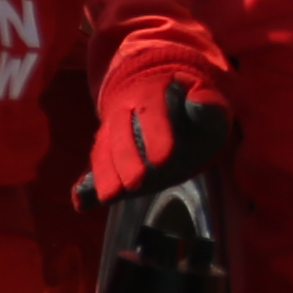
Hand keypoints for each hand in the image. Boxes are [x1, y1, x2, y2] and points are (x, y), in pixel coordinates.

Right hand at [81, 72, 234, 211]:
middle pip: (121, 130)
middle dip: (127, 157)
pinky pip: (93, 169)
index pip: (151, 106)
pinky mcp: (105, 156)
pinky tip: (82, 202)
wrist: (173, 114)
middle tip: (136, 182)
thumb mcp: (210, 109)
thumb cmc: (195, 116)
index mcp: (153, 89)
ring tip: (110, 196)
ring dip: (105, 174)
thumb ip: (208, 106)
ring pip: (103, 149)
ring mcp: (112, 132)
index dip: (156, 131)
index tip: (163, 159)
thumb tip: (199, 100)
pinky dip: (86, 186)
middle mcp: (125, 108)